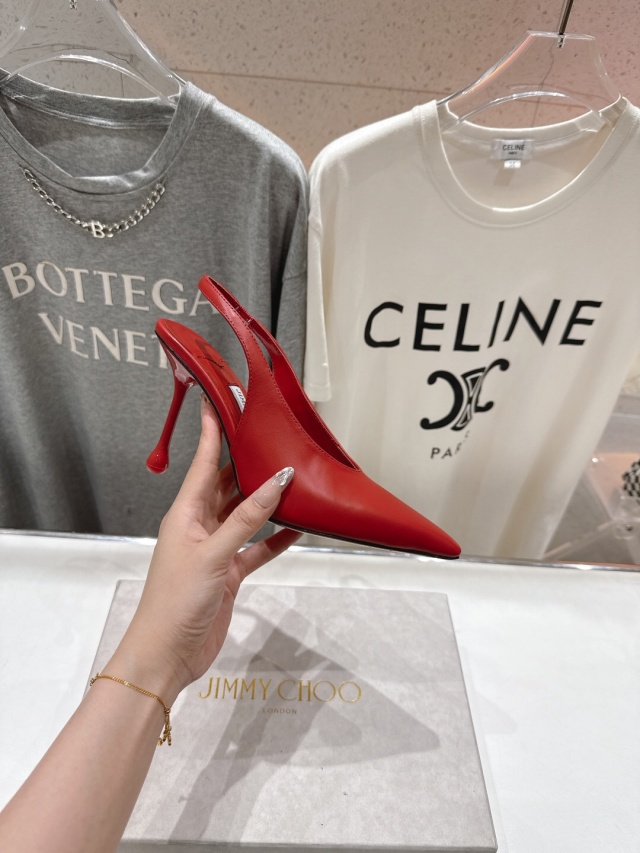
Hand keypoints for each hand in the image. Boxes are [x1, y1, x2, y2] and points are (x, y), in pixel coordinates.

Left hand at [107, 397, 300, 704]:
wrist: (167, 655)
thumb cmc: (177, 600)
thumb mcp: (212, 554)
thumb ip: (246, 518)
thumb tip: (277, 480)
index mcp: (185, 514)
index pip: (203, 463)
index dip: (213, 432)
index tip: (222, 402)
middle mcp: (200, 525)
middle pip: (227, 485)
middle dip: (248, 462)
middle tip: (273, 436)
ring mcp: (216, 549)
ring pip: (246, 515)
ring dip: (267, 500)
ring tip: (295, 476)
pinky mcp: (230, 573)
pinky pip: (257, 548)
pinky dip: (276, 539)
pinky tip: (299, 528)